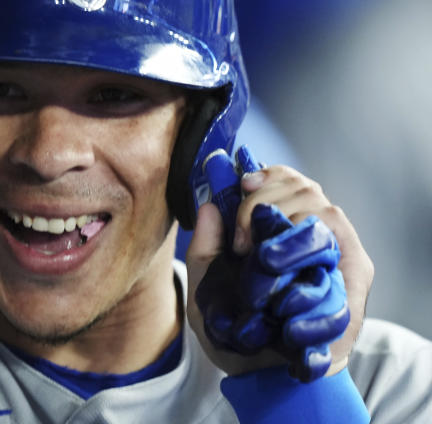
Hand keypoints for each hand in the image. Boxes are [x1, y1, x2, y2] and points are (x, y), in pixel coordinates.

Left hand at [187, 150, 372, 379]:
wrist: (259, 379)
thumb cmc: (232, 331)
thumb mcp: (205, 290)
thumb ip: (204, 248)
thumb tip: (209, 204)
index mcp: (277, 231)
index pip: (286, 182)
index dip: (269, 176)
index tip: (243, 184)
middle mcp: (309, 239)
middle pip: (305, 190)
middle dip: (266, 204)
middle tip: (242, 241)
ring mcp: (334, 260)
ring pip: (324, 216)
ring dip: (287, 230)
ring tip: (261, 259)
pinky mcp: (352, 286)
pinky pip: (341, 255)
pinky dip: (310, 261)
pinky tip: (280, 270)